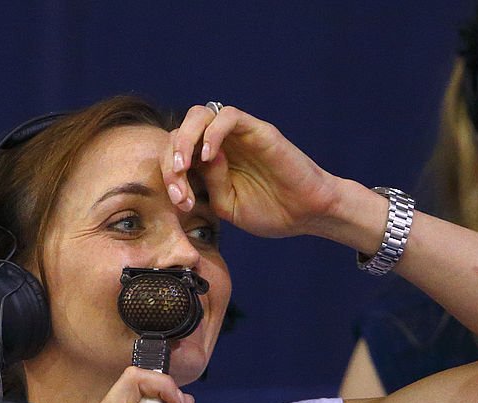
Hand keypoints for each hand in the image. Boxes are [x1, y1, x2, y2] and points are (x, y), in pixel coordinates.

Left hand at [162, 104, 340, 237]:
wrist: (307, 213)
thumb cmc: (271, 211)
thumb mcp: (227, 205)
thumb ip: (208, 184)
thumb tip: (192, 164)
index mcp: (210, 163)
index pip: (176, 154)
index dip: (169, 175)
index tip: (180, 203)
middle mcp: (220, 144)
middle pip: (181, 130)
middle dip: (171, 157)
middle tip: (177, 184)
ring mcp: (238, 135)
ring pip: (199, 115)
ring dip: (185, 139)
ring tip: (185, 166)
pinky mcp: (257, 129)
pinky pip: (228, 116)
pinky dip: (212, 133)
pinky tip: (208, 157)